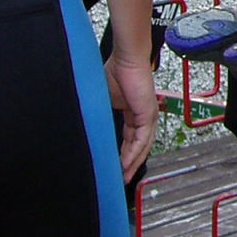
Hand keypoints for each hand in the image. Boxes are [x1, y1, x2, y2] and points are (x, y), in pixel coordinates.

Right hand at [104, 53, 158, 180]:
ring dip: (133, 162)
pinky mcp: (148, 114)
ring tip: (124, 176)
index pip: (130, 137)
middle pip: (138, 145)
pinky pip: (142, 139)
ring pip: (142, 145)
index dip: (124, 152)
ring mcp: (148, 115)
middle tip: (121, 177)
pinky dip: (134, 153)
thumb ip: (100, 113)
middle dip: (130, 162)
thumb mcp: (103, 98)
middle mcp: (143, 115)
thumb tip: (88, 127)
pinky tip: (125, 164)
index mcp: (132, 111)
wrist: (126, 58)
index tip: (115, 164)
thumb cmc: (115, 70)